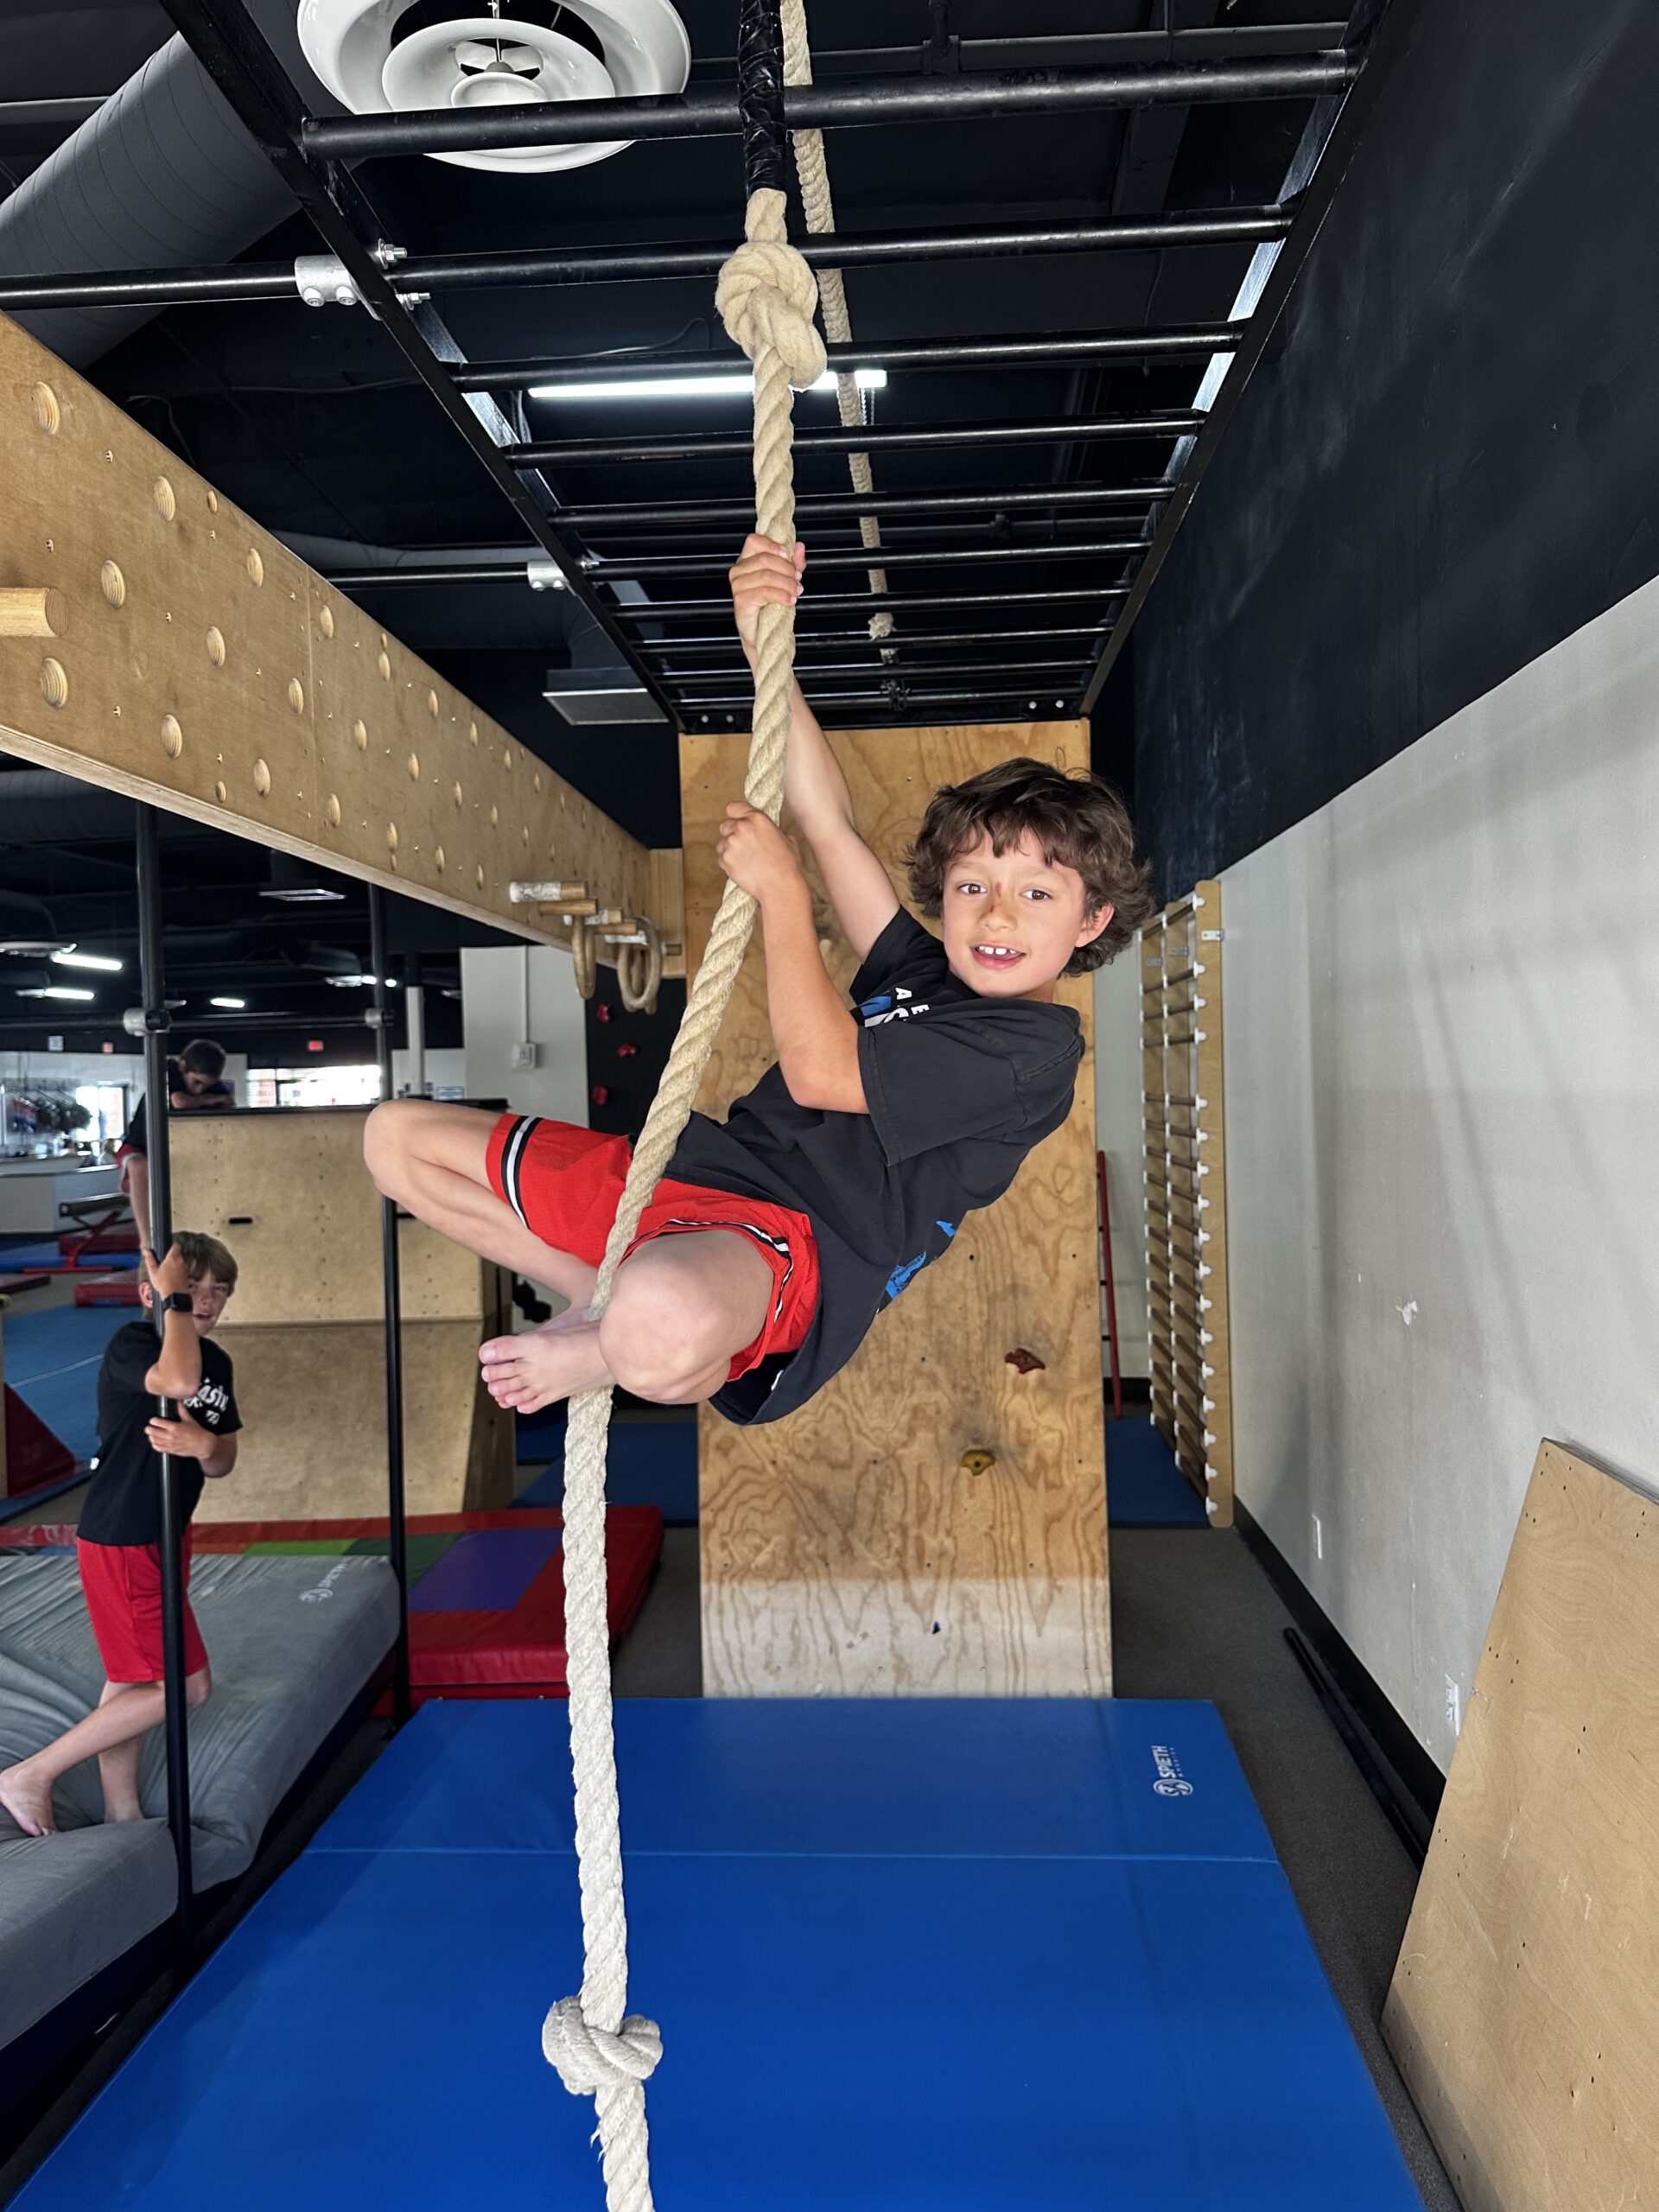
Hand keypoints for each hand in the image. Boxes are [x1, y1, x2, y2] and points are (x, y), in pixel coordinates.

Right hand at [143, 1240, 191, 1298]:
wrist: (174, 1296)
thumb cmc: (163, 1284)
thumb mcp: (153, 1272)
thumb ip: (150, 1260)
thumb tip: (146, 1251)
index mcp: (172, 1258)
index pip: (176, 1246)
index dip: (173, 1247)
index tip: (168, 1249)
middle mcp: (181, 1262)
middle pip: (178, 1255)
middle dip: (172, 1258)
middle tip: (164, 1264)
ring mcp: (185, 1268)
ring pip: (181, 1263)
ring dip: (176, 1265)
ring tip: (167, 1273)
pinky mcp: (187, 1275)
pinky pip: (183, 1270)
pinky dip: (179, 1272)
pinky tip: (172, 1278)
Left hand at [145, 1410, 212, 1460]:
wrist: (204, 1444)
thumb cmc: (198, 1432)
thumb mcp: (190, 1420)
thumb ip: (182, 1411)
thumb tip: (179, 1402)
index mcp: (175, 1427)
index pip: (160, 1423)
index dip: (154, 1421)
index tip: (152, 1420)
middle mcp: (172, 1436)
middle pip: (155, 1432)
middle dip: (149, 1429)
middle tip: (147, 1427)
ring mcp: (171, 1444)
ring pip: (156, 1441)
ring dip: (151, 1437)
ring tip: (150, 1434)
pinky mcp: (172, 1451)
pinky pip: (160, 1448)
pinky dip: (155, 1445)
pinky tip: (155, 1443)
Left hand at [716, 802, 805, 903]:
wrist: (780, 886)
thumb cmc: (786, 865)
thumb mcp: (787, 839)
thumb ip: (772, 831)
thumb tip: (771, 833)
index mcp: (757, 818)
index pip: (733, 808)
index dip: (734, 815)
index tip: (735, 821)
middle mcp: (742, 827)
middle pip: (724, 826)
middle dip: (731, 835)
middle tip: (743, 847)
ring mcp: (731, 843)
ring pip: (722, 844)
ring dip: (729, 851)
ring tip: (745, 861)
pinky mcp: (726, 859)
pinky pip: (721, 859)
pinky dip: (728, 864)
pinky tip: (742, 869)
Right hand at [729, 533, 803, 657]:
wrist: (764, 633)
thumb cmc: (772, 605)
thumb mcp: (787, 579)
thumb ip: (794, 562)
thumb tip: (799, 547)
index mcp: (747, 560)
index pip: (754, 541)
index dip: (772, 545)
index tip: (788, 556)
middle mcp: (739, 571)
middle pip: (764, 559)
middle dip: (787, 569)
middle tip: (798, 579)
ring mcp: (738, 586)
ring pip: (765, 575)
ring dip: (786, 583)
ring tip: (796, 591)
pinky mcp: (741, 601)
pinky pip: (764, 592)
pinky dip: (781, 595)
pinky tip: (790, 601)